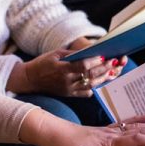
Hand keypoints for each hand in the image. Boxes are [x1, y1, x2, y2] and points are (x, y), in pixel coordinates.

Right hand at [8, 50, 124, 97]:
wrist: (30, 79)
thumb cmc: (43, 63)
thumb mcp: (55, 54)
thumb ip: (73, 54)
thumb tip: (91, 50)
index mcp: (62, 69)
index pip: (82, 66)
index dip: (94, 62)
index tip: (104, 56)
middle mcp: (66, 81)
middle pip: (89, 76)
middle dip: (104, 69)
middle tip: (114, 62)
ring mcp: (69, 90)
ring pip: (91, 85)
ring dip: (103, 78)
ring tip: (112, 70)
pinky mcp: (69, 95)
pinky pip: (86, 93)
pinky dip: (95, 87)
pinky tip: (102, 80)